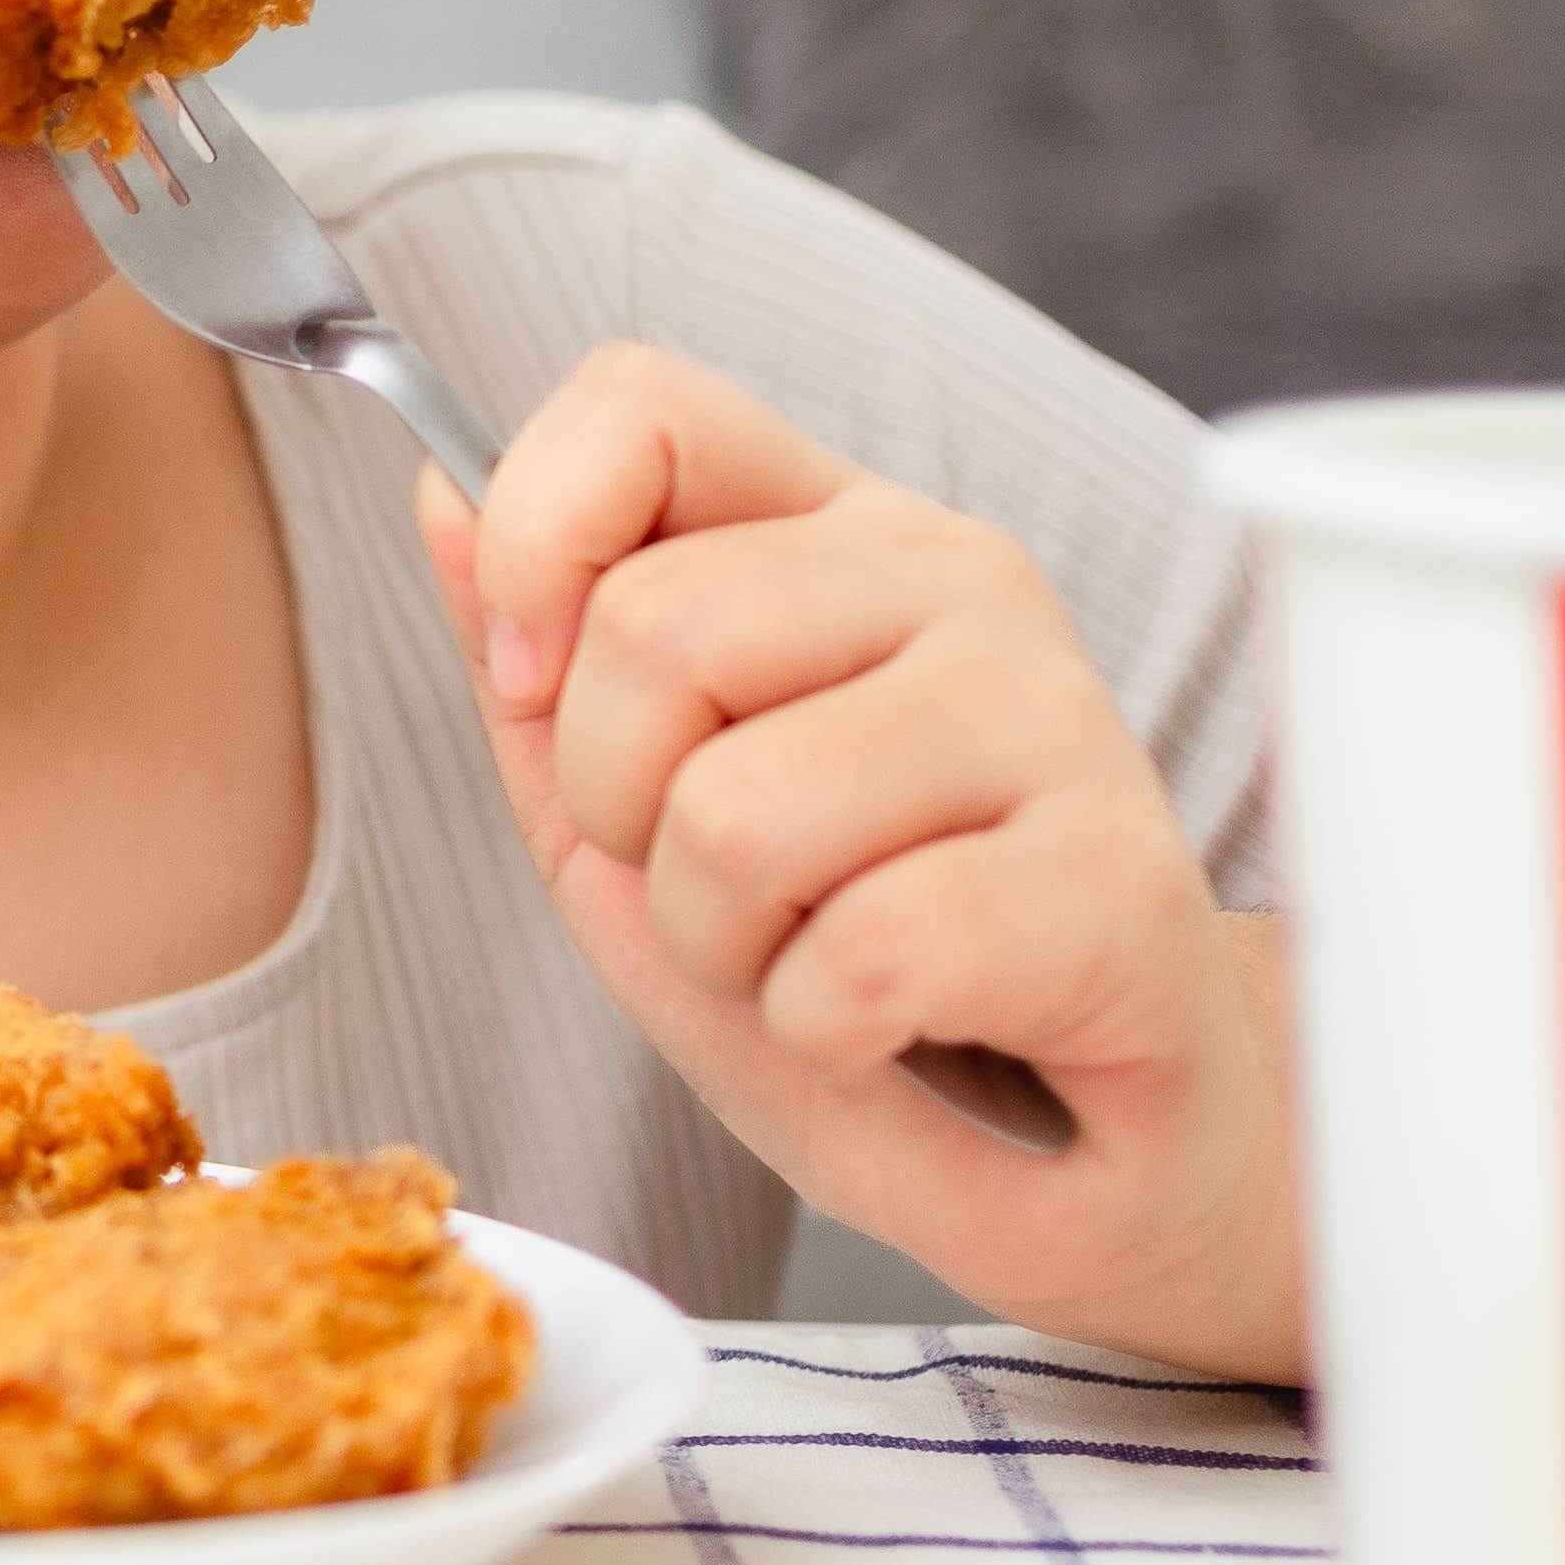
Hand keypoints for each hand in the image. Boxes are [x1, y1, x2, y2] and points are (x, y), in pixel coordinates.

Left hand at [411, 342, 1297, 1377]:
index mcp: (831, 539)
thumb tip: (443, 489)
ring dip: (732, 953)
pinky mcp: (1121, 875)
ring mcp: (1053, 711)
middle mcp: (955, 579)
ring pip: (737, 813)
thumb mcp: (639, 829)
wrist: (1091, 1160)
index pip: (642, 405)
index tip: (536, 687)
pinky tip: (912, 1028)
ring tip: (830, 970)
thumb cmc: (867, 984)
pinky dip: (833, 1036)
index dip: (535, 542)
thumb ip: (540, 666)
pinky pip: (860, 955)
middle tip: (735, 900)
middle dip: (629, 825)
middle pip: (654, 633)